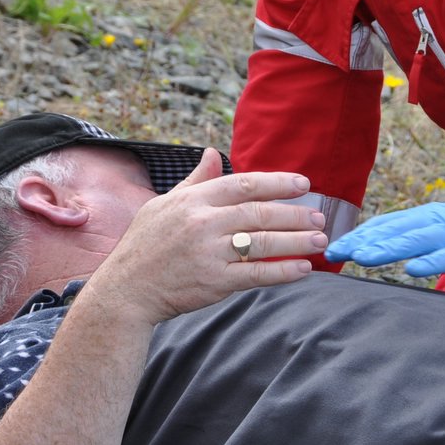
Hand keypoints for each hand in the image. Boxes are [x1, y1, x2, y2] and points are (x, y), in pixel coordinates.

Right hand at [91, 150, 328, 323]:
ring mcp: (209, 253)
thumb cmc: (143, 245)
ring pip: (263, 242)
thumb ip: (195, 182)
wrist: (125, 291)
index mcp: (193, 200)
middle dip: (294, 213)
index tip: (303, 184)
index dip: (277, 183)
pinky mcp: (214, 282)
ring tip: (320, 239)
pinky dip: (283, 271)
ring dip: (297, 241)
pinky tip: (304, 268)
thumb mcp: (163, 205)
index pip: (244, 184)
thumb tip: (213, 153)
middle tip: (319, 216)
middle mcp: (203, 223)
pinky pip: (257, 274)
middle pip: (259, 212)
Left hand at [325, 199, 444, 275]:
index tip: (334, 247)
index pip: (388, 224)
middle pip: (395, 229)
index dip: (361, 235)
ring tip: (362, 257)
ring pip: (418, 239)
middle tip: (333, 252)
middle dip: (363, 241)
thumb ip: (426, 241)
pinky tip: (415, 269)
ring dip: (388, 247)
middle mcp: (440, 220)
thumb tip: (398, 254)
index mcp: (431, 218)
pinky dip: (434, 261)